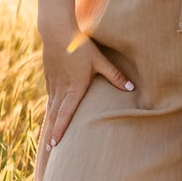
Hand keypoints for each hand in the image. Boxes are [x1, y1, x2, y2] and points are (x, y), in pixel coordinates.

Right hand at [40, 23, 133, 146]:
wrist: (56, 30)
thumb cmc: (80, 45)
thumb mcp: (100, 60)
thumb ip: (115, 75)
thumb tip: (132, 87)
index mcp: (73, 88)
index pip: (64, 114)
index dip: (60, 130)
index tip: (55, 144)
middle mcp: (60, 89)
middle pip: (54, 116)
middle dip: (52, 133)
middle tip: (51, 149)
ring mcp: (53, 83)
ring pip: (50, 107)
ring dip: (50, 123)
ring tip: (49, 137)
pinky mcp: (49, 77)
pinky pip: (49, 97)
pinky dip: (49, 109)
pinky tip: (51, 112)